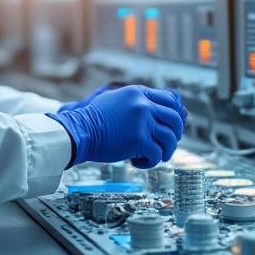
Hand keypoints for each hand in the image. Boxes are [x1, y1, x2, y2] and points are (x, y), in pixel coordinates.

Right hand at [46, 85, 185, 167]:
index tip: (173, 127)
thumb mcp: (116, 100)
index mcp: (138, 93)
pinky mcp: (138, 139)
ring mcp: (142, 121)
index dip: (176, 115)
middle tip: (167, 145)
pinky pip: (156, 154)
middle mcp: (143, 104)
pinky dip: (150, 162)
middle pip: (175, 119)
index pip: (170, 99)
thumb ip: (136, 101)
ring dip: (166, 151)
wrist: (79, 131)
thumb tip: (157, 111)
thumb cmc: (94, 120)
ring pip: (170, 138)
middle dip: (176, 135)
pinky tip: (137, 162)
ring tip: (156, 157)